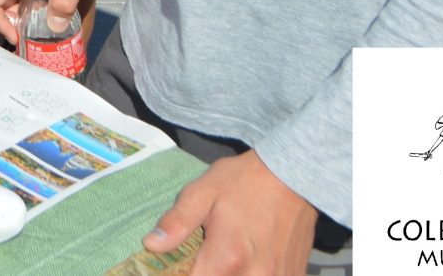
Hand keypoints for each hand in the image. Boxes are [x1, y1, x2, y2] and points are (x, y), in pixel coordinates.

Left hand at [145, 150, 315, 275]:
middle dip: (203, 272)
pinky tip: (246, 259)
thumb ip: (178, 221)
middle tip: (202, 254)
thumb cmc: (243, 181)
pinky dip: (248, 274)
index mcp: (227, 257)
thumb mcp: (203, 192)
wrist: (292, 177)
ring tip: (225, 254)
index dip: (179, 274)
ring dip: (226, 273)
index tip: (177, 264)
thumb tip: (151, 244)